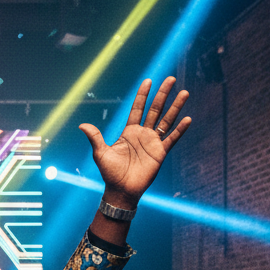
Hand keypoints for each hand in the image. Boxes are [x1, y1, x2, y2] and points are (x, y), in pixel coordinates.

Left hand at [79, 77, 190, 206]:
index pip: (137, 108)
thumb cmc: (110, 173)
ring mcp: (153, 142)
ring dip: (175, 107)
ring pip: (166, 120)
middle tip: (170, 79)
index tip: (148, 81)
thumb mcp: (100, 153)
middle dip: (162, 94)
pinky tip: (187, 119)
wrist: (121, 190)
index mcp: (129, 131)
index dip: (142, 95)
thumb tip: (82, 125)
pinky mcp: (160, 153)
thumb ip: (95, 137)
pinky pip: (172, 139)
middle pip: (155, 109)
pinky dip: (180, 130)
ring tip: (184, 93)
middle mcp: (143, 134)